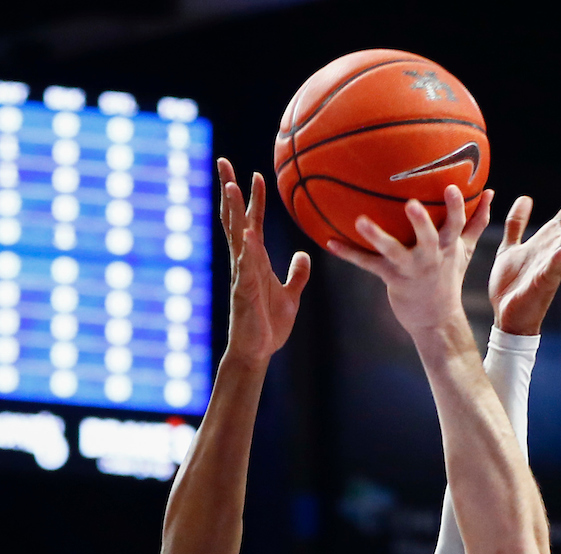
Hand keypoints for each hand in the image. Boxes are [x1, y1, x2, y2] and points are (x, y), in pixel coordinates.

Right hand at [217, 158, 309, 366]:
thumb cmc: (270, 325)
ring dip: (234, 211)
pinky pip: (245, 267)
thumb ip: (297, 274)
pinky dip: (246, 250)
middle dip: (230, 190)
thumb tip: (304, 255)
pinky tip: (248, 233)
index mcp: (256, 260)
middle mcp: (245, 262)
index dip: (254, 199)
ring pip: (236, 236)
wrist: (258, 350)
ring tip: (232, 185)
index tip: (257, 174)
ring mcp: (242, 275)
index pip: (253, 222)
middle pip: (235, 219)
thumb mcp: (291, 295)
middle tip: (223, 162)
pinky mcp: (245, 292)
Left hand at [327, 186, 492, 339]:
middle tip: (411, 204)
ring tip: (360, 221)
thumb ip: (476, 221)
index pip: (456, 224)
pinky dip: (348, 253)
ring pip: (392, 251)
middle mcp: (430, 257)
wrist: (434, 319)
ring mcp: (409, 269)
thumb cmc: (447, 277)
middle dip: (421, 222)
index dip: (455, 207)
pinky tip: (329, 242)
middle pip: (428, 238)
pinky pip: (367, 264)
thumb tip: (491, 192)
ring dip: (376, 236)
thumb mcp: (464, 250)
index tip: (451, 186)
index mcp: (449, 247)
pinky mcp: (390, 278)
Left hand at [488, 166, 560, 336]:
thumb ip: (517, 223)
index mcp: (550, 237)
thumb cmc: (512, 285)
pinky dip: (559, 258)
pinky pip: (552, 268)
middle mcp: (557, 247)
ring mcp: (552, 264)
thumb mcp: (510, 247)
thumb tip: (525, 198)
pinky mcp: (542, 282)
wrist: (506, 317)